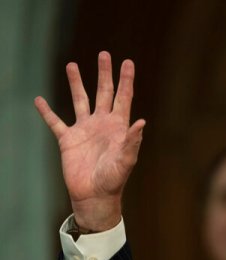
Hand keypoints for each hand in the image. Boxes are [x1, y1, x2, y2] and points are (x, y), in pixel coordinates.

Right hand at [34, 51, 144, 231]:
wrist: (95, 196)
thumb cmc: (114, 181)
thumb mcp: (126, 161)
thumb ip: (132, 141)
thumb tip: (142, 122)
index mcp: (118, 126)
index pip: (123, 97)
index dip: (126, 80)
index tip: (128, 62)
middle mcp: (102, 124)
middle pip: (103, 92)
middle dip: (104, 74)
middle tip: (104, 54)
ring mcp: (84, 130)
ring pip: (80, 100)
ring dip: (76, 83)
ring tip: (72, 65)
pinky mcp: (68, 140)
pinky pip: (55, 122)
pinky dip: (47, 111)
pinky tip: (39, 100)